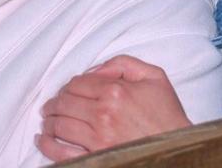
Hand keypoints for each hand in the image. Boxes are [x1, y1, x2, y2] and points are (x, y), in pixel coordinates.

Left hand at [36, 55, 191, 161]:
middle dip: (54, 102)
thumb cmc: (167, 114)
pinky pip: (62, 154)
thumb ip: (123, 64)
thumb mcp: (154, 76)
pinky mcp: (96, 159)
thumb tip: (96, 69)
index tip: (67, 91)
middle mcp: (103, 114)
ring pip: (59, 126)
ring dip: (49, 121)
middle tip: (51, 105)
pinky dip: (47, 146)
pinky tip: (43, 141)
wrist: (177, 149)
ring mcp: (97, 140)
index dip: (68, 85)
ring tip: (47, 120)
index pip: (77, 83)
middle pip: (64, 103)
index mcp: (115, 91)